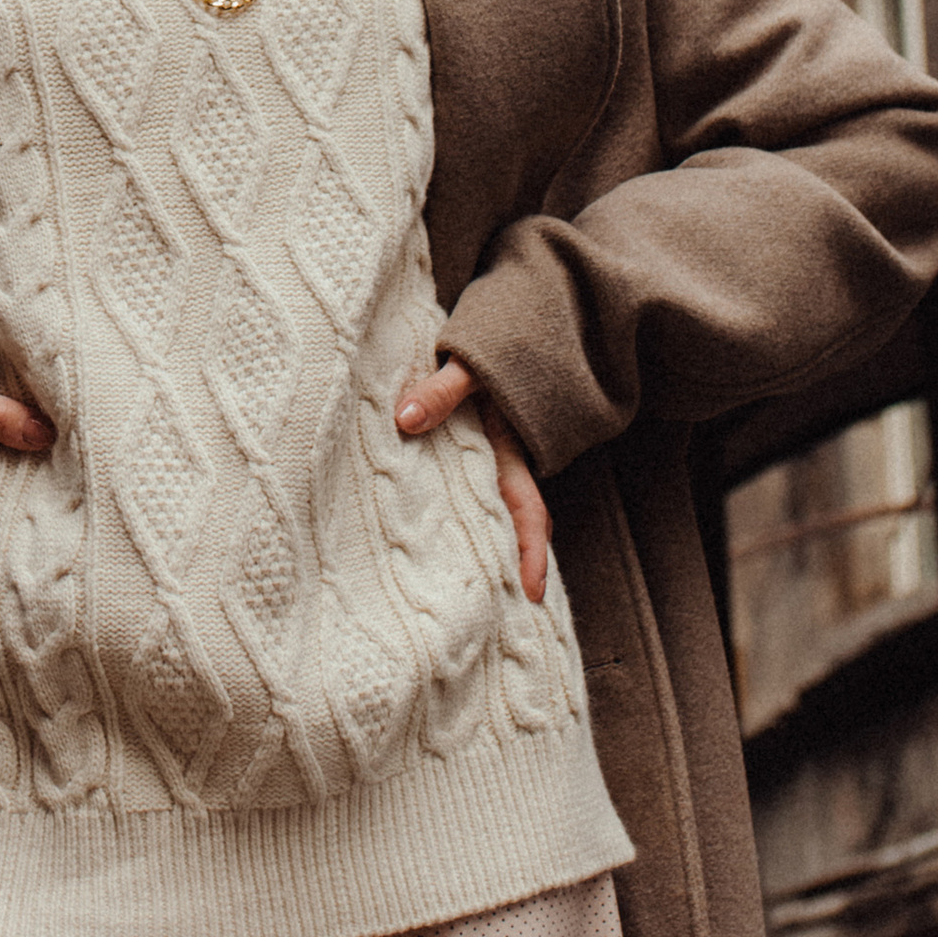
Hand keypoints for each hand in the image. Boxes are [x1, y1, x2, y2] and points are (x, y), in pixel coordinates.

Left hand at [396, 359, 550, 600]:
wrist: (514, 316)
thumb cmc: (494, 343)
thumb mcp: (469, 364)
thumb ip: (440, 390)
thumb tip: (404, 419)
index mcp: (511, 451)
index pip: (530, 513)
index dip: (533, 554)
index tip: (532, 595)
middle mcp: (502, 464)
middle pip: (510, 528)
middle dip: (506, 572)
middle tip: (489, 621)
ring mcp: (485, 461)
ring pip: (488, 516)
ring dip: (480, 551)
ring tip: (454, 598)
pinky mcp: (466, 454)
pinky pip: (465, 497)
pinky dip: (456, 523)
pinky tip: (428, 545)